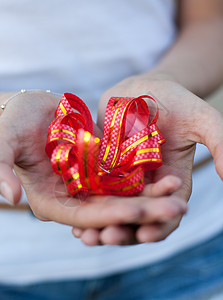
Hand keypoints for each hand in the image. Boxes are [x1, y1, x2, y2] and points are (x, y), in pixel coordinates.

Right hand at [0, 90, 185, 228]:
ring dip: (150, 195)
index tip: (139, 212)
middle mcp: (73, 197)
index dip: (112, 215)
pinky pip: (124, 175)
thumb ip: (0, 168)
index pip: (85, 215)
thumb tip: (8, 197)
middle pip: (111, 210)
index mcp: (51, 201)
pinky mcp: (100, 166)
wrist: (28, 107)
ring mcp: (89, 182)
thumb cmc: (10, 122)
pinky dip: (144, 177)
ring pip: (123, 195)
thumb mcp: (2, 141)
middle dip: (143, 210)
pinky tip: (166, 174)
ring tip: (177, 193)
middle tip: (176, 208)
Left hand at [72, 74, 222, 244]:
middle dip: (122, 231)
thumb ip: (219, 142)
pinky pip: (93, 191)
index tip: (146, 235)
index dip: (159, 227)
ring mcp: (123, 179)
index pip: (167, 212)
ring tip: (84, 236)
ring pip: (112, 210)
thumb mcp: (201, 118)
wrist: (144, 89)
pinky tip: (72, 214)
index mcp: (172, 181)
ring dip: (99, 224)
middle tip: (105, 237)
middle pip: (136, 217)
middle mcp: (147, 186)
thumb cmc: (176, 101)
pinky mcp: (103, 168)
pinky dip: (85, 204)